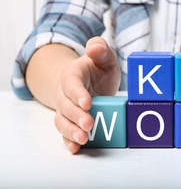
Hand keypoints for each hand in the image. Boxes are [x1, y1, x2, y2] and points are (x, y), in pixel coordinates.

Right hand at [54, 37, 120, 153]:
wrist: (86, 80)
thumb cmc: (97, 68)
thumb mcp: (103, 57)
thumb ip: (100, 49)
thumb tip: (95, 47)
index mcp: (72, 75)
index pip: (71, 84)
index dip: (77, 94)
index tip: (88, 103)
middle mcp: (64, 93)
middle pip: (65, 106)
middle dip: (76, 116)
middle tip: (89, 123)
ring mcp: (65, 109)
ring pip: (63, 121)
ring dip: (71, 131)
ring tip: (83, 138)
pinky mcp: (70, 121)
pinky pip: (65, 133)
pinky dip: (69, 141)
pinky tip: (76, 148)